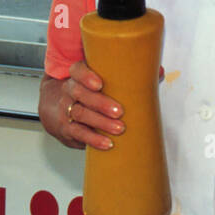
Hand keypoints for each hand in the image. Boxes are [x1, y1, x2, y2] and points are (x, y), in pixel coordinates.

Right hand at [48, 61, 163, 150]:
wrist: (56, 108)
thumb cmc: (89, 92)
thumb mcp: (102, 80)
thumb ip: (129, 75)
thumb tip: (159, 72)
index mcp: (78, 76)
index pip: (77, 71)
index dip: (86, 76)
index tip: (100, 84)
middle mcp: (69, 91)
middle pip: (80, 94)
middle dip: (100, 103)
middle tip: (119, 112)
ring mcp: (66, 110)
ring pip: (80, 114)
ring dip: (100, 123)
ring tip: (119, 129)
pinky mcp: (67, 129)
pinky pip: (78, 133)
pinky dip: (93, 139)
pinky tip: (107, 143)